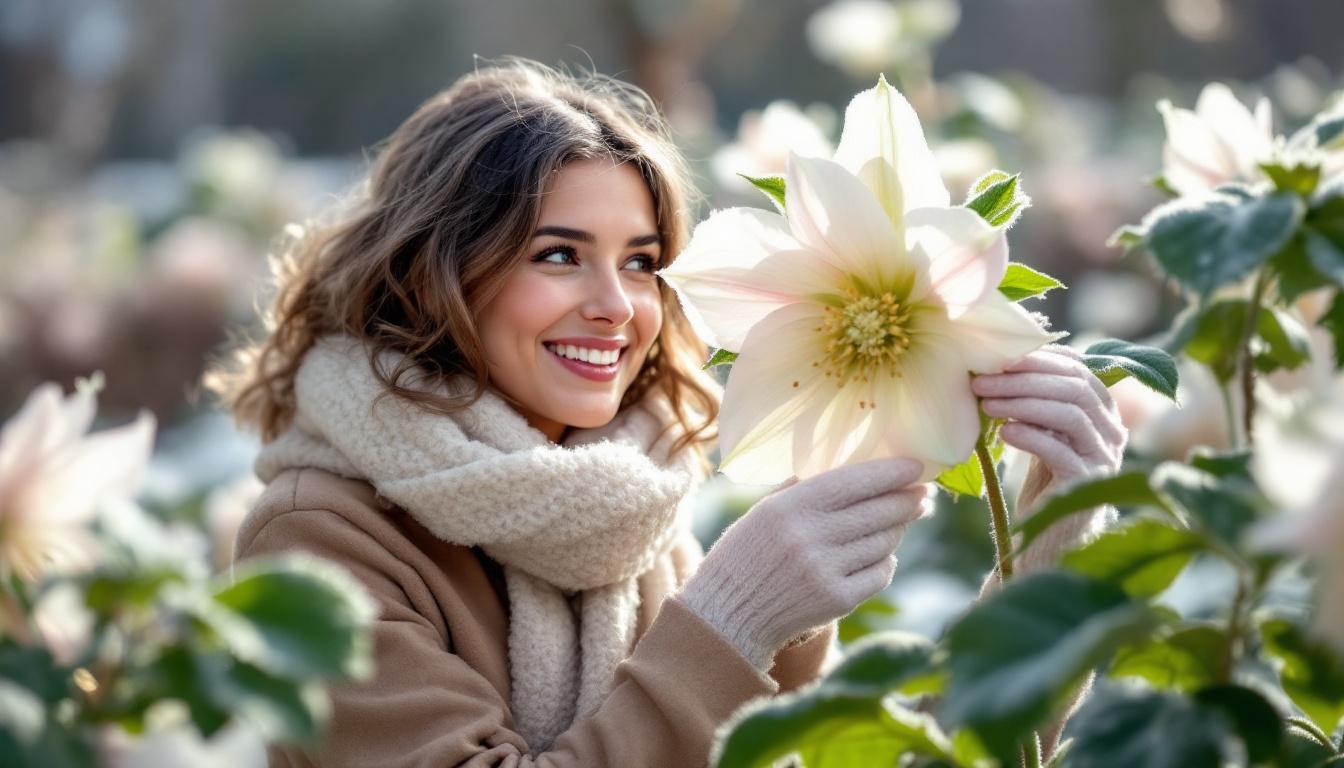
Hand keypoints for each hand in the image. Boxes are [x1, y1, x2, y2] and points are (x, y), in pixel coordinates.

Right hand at [678, 457, 933, 670]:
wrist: (730, 614)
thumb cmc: (748, 554)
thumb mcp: (766, 510)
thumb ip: (806, 487)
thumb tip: (859, 467)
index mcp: (791, 507)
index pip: (855, 481)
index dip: (891, 472)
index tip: (916, 466)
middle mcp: (810, 537)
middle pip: (879, 511)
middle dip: (908, 500)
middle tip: (922, 495)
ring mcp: (826, 571)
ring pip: (885, 542)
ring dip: (896, 530)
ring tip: (896, 523)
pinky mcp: (837, 600)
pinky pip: (881, 573)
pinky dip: (885, 562)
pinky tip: (878, 556)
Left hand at [970, 344, 1127, 568]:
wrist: (1050, 538)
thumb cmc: (1044, 481)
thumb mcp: (1042, 434)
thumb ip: (1036, 402)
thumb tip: (999, 362)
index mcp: (1103, 412)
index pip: (1078, 370)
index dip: (1039, 359)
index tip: (998, 356)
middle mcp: (1112, 431)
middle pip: (1074, 387)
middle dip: (1024, 379)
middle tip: (981, 380)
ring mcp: (1104, 458)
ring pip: (1070, 414)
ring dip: (1022, 404)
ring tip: (986, 404)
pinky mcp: (1088, 484)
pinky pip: (1061, 451)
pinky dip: (1030, 436)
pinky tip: (1003, 434)